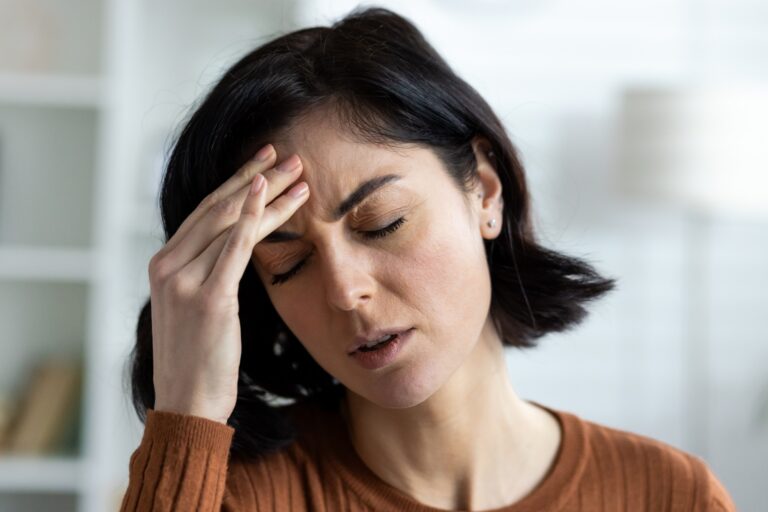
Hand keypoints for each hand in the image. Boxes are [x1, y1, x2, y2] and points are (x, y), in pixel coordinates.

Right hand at [148, 145, 307, 423]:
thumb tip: (235, 249)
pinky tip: (269, 192)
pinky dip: (252, 216)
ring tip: (298, 172)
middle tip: (287, 154)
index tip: (262, 164)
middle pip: (217, 208)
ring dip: (268, 193)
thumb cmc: (197, 360)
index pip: (205, 213)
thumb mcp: (192, 310)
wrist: (187, 402)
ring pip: (231, 222)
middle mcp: (167, 265)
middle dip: (256, 177)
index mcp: (163, 265)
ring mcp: (183, 279)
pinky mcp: (207, 296)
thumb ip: (206, 275)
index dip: (235, 185)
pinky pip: (234, 246)